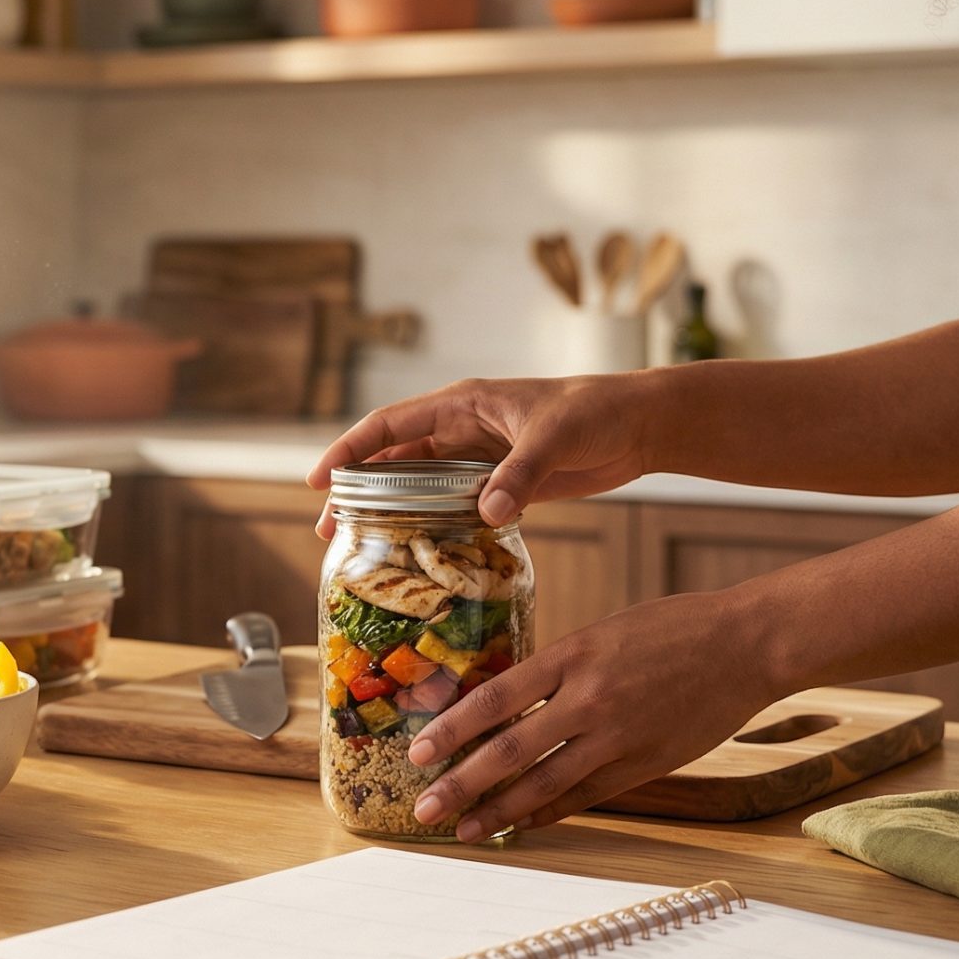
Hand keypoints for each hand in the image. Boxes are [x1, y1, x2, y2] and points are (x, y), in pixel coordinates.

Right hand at [306, 373, 665, 535]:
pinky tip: (422, 555)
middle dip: (360, 493)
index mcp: (463, 404)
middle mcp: (463, 429)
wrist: (640, 425)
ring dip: (394, 514)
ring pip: (422, 487)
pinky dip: (436, 527)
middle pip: (395, 461)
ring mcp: (481, 458)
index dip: (349, 451)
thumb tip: (488, 513)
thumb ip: (519, 474)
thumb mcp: (554, 437)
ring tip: (365, 548)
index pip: (389, 425)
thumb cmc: (597, 411)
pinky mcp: (504, 483)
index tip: (318, 481)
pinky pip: (457, 506)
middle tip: (330, 531)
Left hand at [406, 594, 779, 841]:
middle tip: (424, 809)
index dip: (452, 730)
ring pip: (544, 784)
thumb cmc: (673, 628)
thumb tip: (507, 704)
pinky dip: (549, 812)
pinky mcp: (645, 763)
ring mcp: (619, 736)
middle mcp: (589, 698)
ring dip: (498, 811)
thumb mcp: (603, 632)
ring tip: (464, 831)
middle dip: (460, 784)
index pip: (495, 699)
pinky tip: (521, 824)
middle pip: (509, 750)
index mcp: (573, 655)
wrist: (746, 645)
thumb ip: (558, 668)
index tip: (418, 752)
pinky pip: (585, 796)